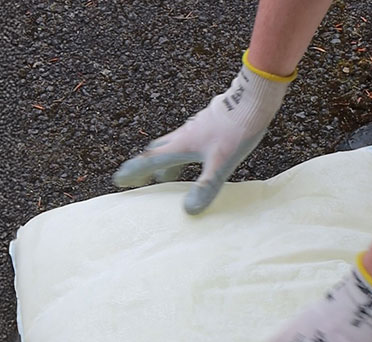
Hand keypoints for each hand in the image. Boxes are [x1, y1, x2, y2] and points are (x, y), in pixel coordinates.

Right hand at [113, 52, 294, 214]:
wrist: (251, 101)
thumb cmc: (236, 132)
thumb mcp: (220, 165)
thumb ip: (204, 187)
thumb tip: (188, 210)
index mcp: (181, 146)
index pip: (149, 161)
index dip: (134, 171)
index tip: (119, 180)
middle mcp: (183, 136)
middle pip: (157, 152)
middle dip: (146, 167)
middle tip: (139, 181)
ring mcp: (195, 128)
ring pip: (172, 146)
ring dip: (165, 162)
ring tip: (165, 177)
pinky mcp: (207, 124)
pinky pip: (187, 141)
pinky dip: (182, 154)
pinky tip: (195, 157)